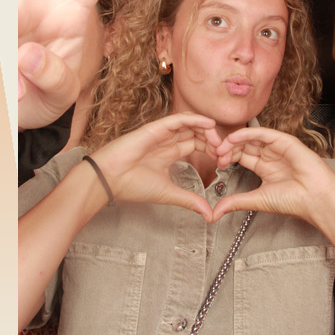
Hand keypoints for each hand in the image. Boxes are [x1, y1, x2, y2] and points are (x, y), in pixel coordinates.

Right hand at [93, 114, 218, 221]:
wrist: (109, 180)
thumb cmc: (132, 185)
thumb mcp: (168, 193)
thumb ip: (189, 200)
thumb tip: (209, 214)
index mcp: (170, 153)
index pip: (197, 145)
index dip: (212, 150)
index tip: (223, 161)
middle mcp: (167, 141)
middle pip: (197, 133)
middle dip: (213, 140)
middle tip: (225, 151)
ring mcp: (162, 133)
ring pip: (191, 124)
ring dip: (207, 130)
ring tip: (219, 141)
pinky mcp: (155, 128)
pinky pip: (179, 119)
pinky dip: (195, 119)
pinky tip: (209, 125)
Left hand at [210, 125, 334, 224]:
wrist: (315, 199)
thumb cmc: (293, 200)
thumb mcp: (258, 200)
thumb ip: (236, 202)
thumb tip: (214, 212)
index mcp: (265, 167)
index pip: (242, 156)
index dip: (227, 157)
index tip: (216, 164)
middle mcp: (271, 155)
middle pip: (244, 146)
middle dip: (228, 149)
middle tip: (215, 154)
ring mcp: (278, 147)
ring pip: (252, 138)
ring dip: (235, 141)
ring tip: (221, 148)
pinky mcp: (286, 141)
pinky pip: (264, 133)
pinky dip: (248, 134)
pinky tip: (234, 138)